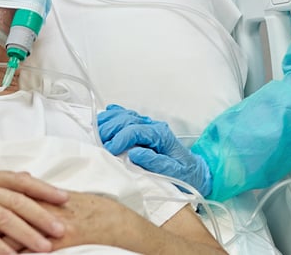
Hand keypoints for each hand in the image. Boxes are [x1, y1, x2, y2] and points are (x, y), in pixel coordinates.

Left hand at [0, 193, 145, 253]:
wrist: (113, 222)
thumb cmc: (88, 210)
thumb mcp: (62, 197)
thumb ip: (40, 192)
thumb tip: (23, 179)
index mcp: (40, 194)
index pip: (3, 197)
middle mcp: (40, 206)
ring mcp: (48, 223)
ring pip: (9, 232)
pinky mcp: (57, 239)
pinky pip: (29, 248)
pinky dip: (9, 253)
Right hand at [97, 104, 212, 196]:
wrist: (194, 173)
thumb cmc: (184, 175)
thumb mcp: (175, 173)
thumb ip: (156, 162)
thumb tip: (136, 153)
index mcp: (161, 135)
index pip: (136, 130)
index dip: (120, 138)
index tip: (109, 150)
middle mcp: (154, 127)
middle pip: (127, 119)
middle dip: (110, 129)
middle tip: (98, 142)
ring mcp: (148, 126)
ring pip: (125, 115)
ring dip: (109, 121)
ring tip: (95, 131)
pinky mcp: (143, 130)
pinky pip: (127, 117)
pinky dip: (114, 115)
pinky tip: (105, 117)